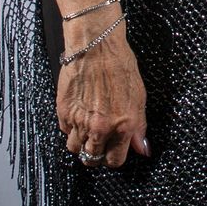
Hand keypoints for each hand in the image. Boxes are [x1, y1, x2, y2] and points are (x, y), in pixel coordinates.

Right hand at [58, 28, 151, 169]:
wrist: (96, 45)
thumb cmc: (120, 65)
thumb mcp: (139, 95)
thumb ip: (139, 126)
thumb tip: (142, 149)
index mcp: (123, 126)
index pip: (114, 161)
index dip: (113, 156)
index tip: (112, 149)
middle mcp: (100, 128)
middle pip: (92, 158)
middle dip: (96, 152)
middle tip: (99, 140)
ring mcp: (80, 121)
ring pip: (75, 148)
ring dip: (81, 142)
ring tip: (87, 128)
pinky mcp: (64, 112)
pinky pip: (65, 131)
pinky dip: (70, 127)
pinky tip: (78, 114)